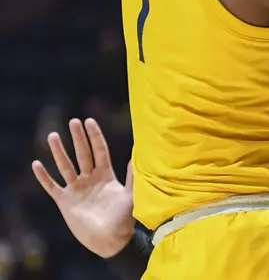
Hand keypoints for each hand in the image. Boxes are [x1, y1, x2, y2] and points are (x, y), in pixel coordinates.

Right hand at [32, 118, 133, 259]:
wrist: (110, 240)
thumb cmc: (123, 219)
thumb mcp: (130, 195)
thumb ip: (132, 176)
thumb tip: (138, 155)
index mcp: (106, 174)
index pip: (99, 150)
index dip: (94, 136)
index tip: (89, 121)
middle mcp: (90, 178)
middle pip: (82, 154)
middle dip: (78, 138)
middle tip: (72, 122)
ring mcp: (77, 189)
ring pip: (66, 166)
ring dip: (59, 151)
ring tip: (53, 135)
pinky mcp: (65, 202)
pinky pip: (52, 186)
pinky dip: (44, 177)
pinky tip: (37, 164)